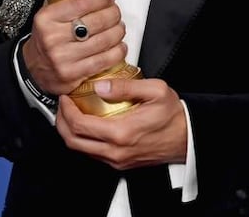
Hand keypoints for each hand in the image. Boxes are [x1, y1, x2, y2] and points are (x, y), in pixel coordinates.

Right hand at [22, 0, 127, 95]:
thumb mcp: (48, 16)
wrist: (32, 69)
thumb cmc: (45, 38)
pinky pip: (104, 61)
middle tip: (116, 12)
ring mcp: (63, 59)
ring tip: (119, 27)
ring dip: (118, 32)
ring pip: (103, 41)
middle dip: (113, 14)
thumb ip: (67, 3)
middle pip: (97, 22)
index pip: (82, 3)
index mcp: (47, 19)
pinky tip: (120, 46)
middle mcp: (53, 38)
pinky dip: (117, 51)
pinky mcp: (73, 76)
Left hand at [56, 77, 187, 169]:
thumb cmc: (173, 116)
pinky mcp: (120, 163)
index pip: (80, 126)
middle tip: (63, 104)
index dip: (66, 110)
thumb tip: (101, 86)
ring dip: (71, 131)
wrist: (187, 138)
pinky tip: (88, 122)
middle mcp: (116, 151)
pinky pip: (92, 153)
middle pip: (73, 142)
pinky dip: (83, 138)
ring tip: (72, 111)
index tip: (65, 96)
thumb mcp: (155, 91)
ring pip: (81, 150)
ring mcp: (117, 160)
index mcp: (122, 133)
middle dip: (61, 122)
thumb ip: (125, 87)